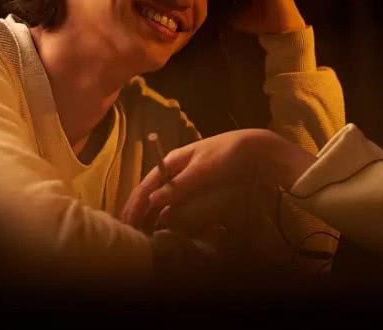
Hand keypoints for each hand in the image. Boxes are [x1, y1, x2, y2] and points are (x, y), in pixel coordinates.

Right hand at [120, 129, 313, 230]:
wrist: (255, 149)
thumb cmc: (227, 153)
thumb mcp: (203, 168)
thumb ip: (179, 185)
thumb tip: (153, 201)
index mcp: (174, 161)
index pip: (148, 184)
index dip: (136, 202)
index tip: (127, 221)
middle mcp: (178, 171)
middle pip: (154, 193)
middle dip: (141, 211)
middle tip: (131, 232)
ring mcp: (189, 181)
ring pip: (166, 201)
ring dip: (155, 216)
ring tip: (145, 233)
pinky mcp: (201, 190)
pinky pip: (181, 204)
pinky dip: (172, 215)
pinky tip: (168, 226)